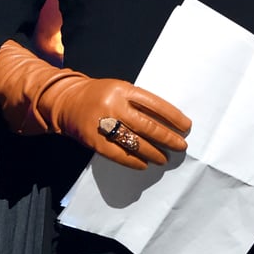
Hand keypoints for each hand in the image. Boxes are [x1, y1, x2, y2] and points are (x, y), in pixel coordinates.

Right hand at [40, 75, 191, 170]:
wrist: (66, 101)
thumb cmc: (100, 95)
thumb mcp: (120, 89)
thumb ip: (139, 103)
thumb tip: (168, 123)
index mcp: (123, 89)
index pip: (155, 104)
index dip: (173, 116)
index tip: (186, 126)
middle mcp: (114, 105)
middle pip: (147, 125)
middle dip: (167, 137)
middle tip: (181, 146)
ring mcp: (102, 123)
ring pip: (134, 142)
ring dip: (153, 152)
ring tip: (164, 158)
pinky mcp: (94, 140)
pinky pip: (118, 154)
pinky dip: (133, 161)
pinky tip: (144, 164)